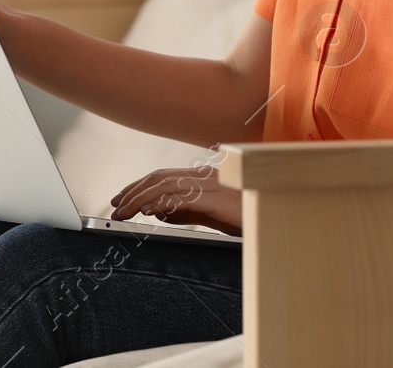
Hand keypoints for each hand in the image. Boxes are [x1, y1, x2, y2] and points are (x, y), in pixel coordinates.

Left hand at [109, 164, 241, 236]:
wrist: (277, 217)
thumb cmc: (248, 215)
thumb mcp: (210, 216)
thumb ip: (186, 211)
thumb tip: (158, 213)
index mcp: (204, 177)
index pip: (164, 176)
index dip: (140, 185)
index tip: (123, 198)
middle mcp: (206, 175)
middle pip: (160, 177)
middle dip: (134, 190)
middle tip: (116, 206)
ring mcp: (212, 184)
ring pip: (166, 185)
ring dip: (140, 198)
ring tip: (125, 212)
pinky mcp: (217, 198)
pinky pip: (182, 197)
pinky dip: (161, 203)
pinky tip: (147, 212)